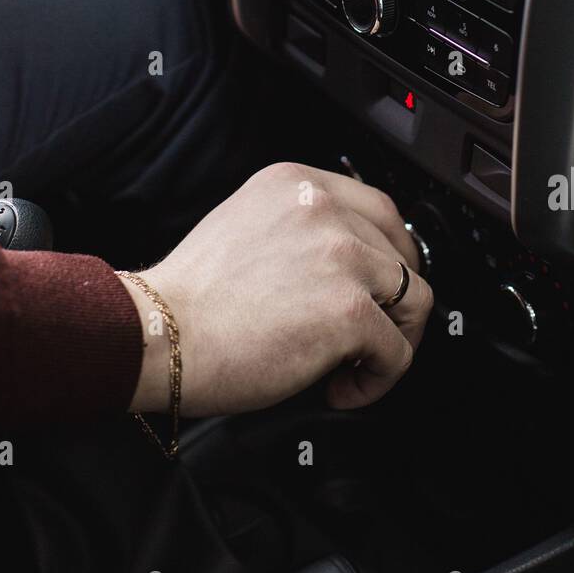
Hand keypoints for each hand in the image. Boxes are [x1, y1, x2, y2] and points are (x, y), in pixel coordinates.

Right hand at [119, 162, 432, 416]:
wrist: (159, 334)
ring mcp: (340, 257)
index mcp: (297, 185)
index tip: (380, 286)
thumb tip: (342, 260)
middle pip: (403, 253)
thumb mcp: (246, 224)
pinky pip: (398, 352)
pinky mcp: (349, 310)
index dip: (389, 255)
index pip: (380, 209)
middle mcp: (323, 210)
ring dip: (392, 339)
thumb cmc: (191, 296)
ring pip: (414, 299)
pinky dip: (378, 380)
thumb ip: (297, 227)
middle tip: (370, 331)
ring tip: (354, 364)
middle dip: (395, 300)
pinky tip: (340, 387)